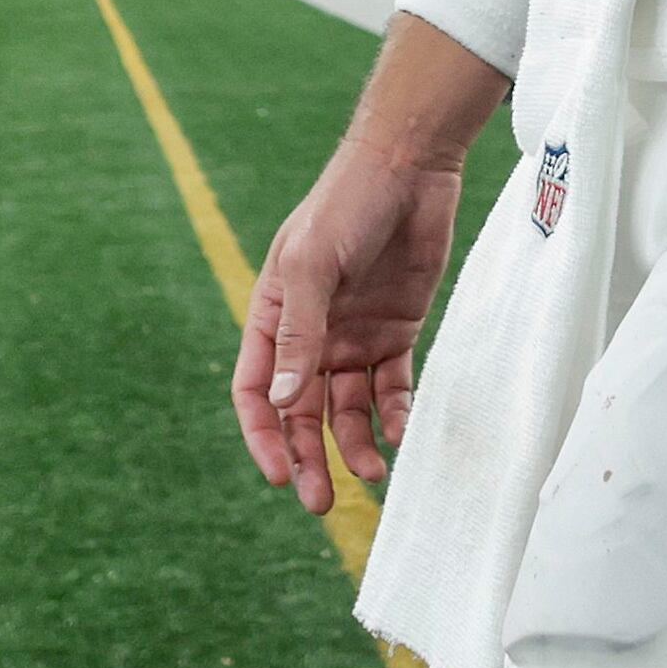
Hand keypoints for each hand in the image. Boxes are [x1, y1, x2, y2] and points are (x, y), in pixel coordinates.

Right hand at [233, 137, 461, 515]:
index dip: (264, 436)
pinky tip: (403, 433)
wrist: (410, 163)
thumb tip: (283, 401)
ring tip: (375, 474)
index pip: (256, 390)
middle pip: (302, 411)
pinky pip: (392, 386)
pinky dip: (396, 413)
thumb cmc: (347, 203)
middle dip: (309, 457)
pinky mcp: (397, 329)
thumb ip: (300, 333)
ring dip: (355, 444)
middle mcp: (311, 333)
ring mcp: (354, 333)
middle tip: (321, 503)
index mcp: (273, 316)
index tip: (280, 475)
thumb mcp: (314, 265)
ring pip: (347, 407)